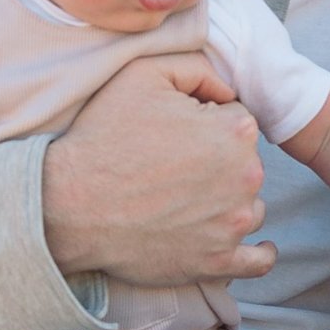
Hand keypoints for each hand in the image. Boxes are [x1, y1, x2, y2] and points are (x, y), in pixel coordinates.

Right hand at [42, 52, 275, 284]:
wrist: (69, 205)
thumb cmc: (103, 137)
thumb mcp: (144, 75)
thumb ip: (197, 68)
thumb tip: (226, 90)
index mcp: (236, 131)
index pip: (237, 122)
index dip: (206, 124)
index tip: (176, 135)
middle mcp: (246, 177)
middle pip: (246, 165)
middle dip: (220, 163)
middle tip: (174, 169)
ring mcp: (234, 223)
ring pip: (250, 207)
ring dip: (230, 203)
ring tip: (187, 201)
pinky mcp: (218, 261)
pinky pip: (259, 261)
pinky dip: (260, 254)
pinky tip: (256, 247)